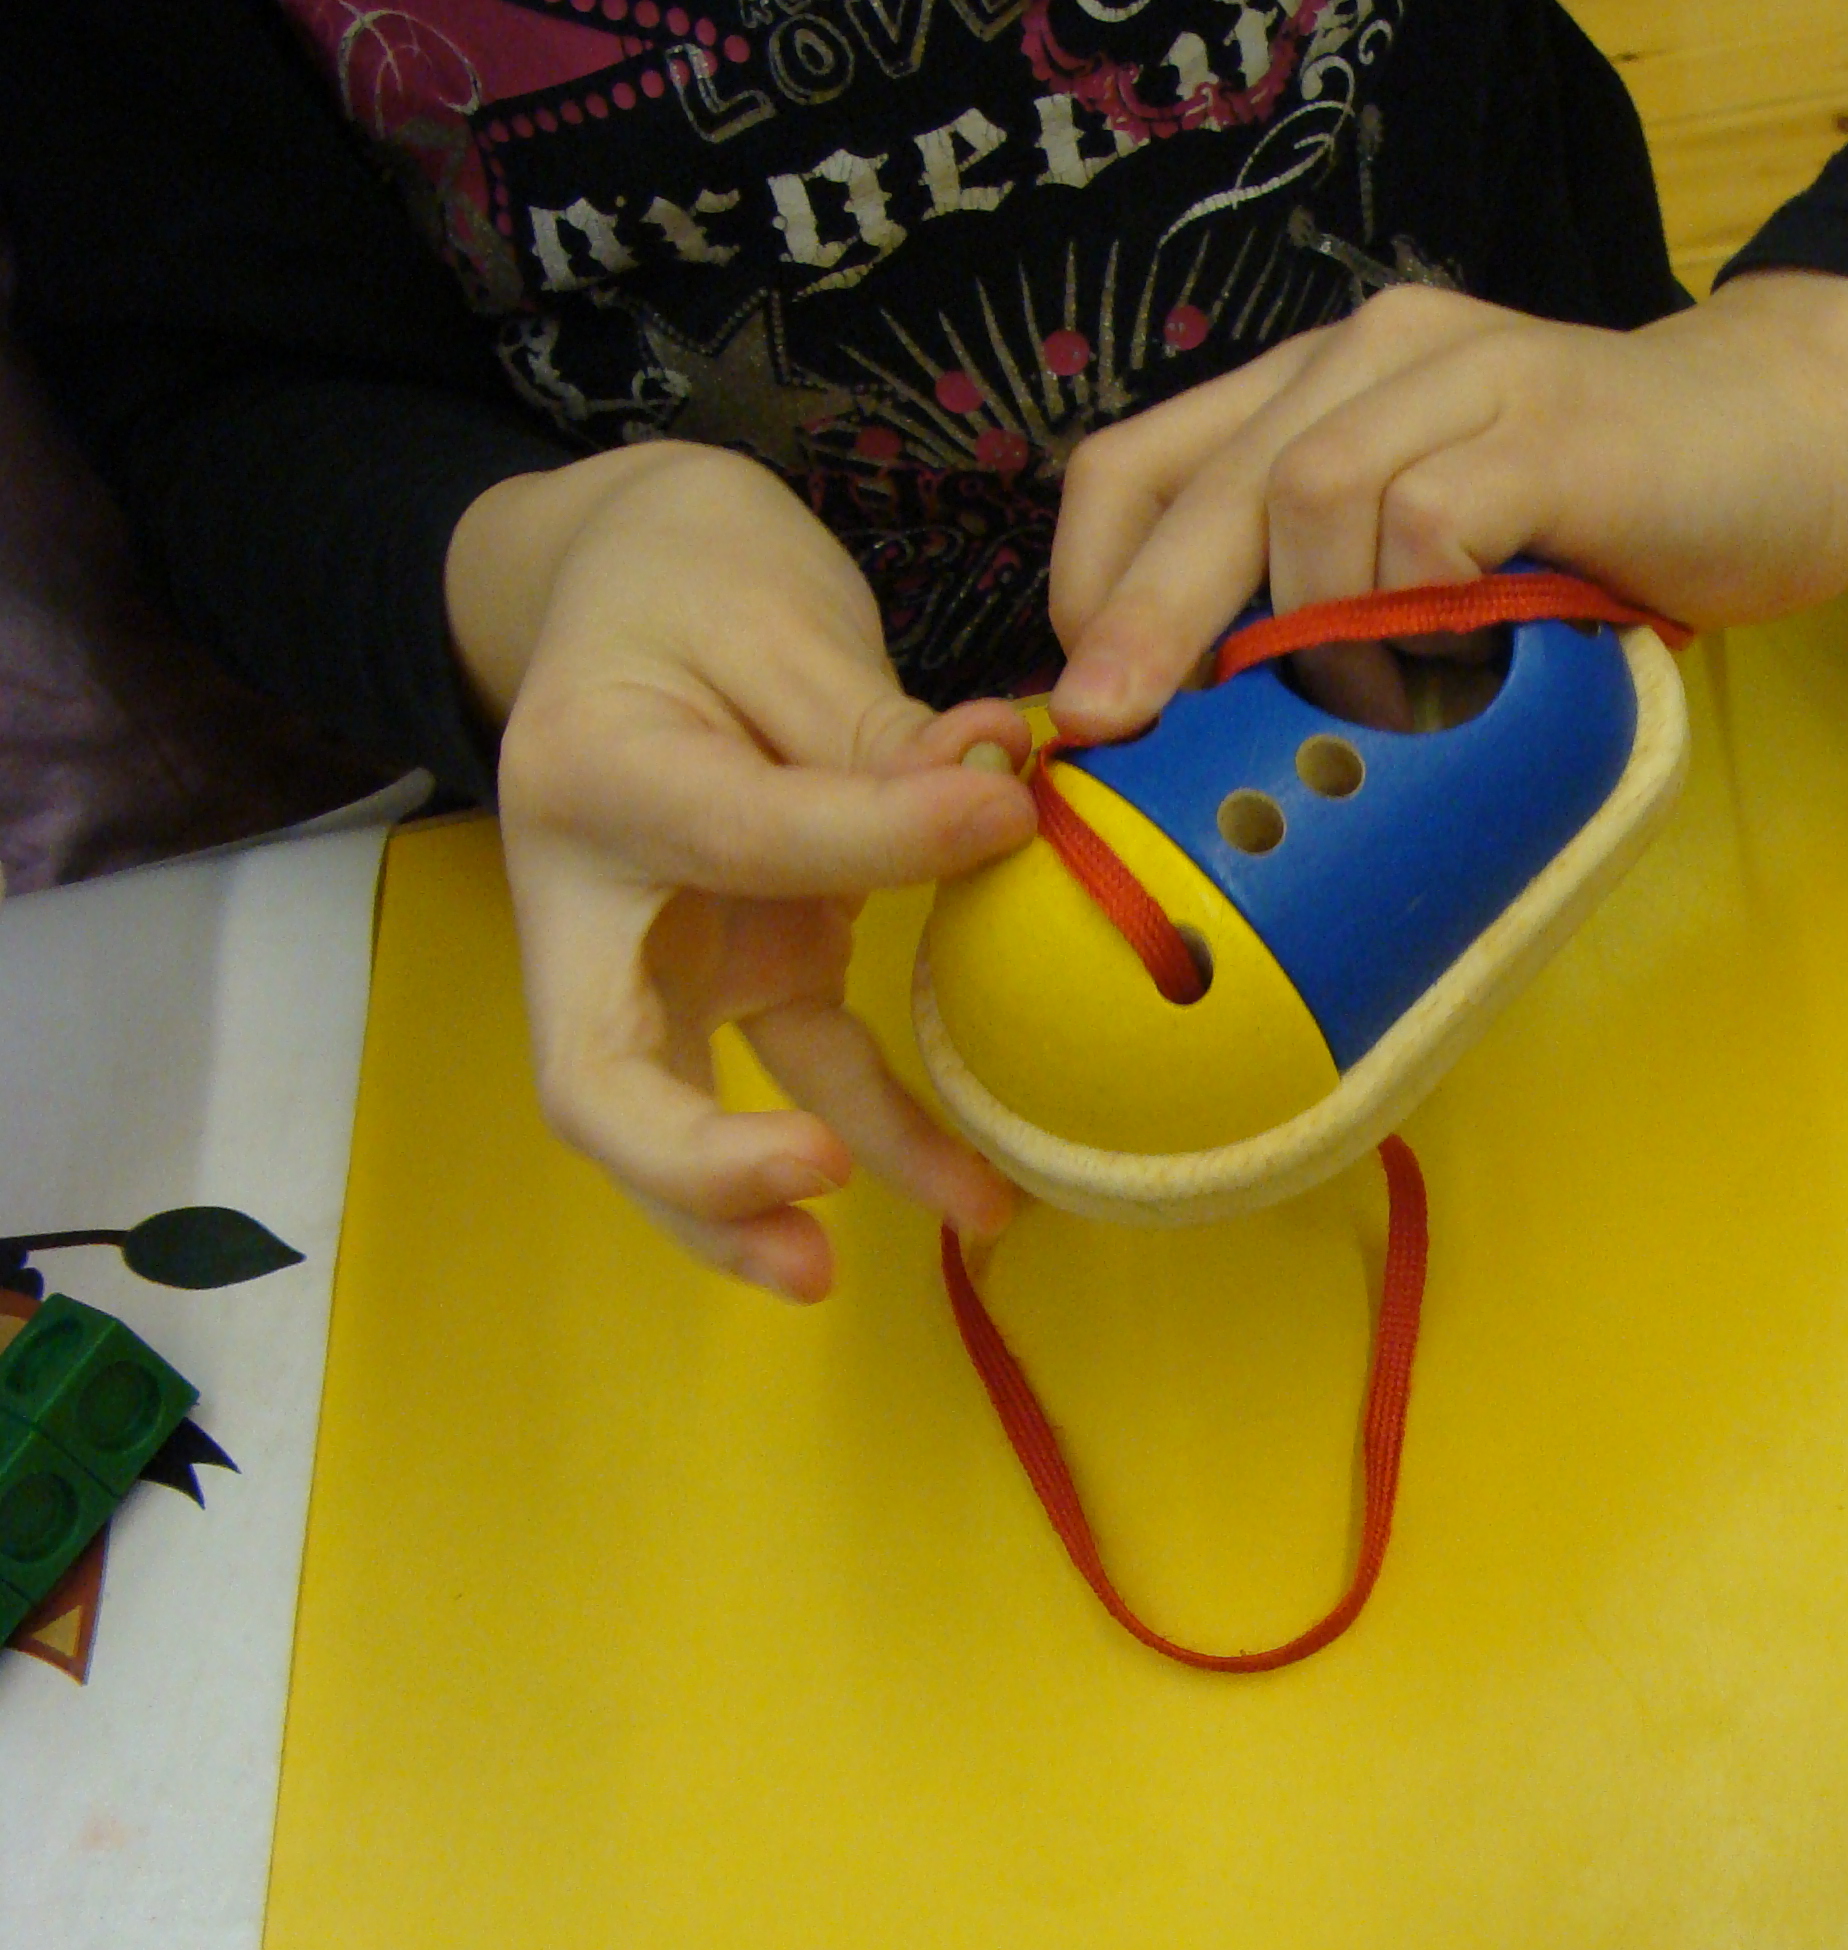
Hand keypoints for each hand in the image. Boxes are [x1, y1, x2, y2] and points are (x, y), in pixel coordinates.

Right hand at [448, 443, 1031, 1298]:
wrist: (627, 573)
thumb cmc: (691, 581)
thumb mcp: (774, 614)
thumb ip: (872, 726)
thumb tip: (1003, 794)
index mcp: (593, 775)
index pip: (737, 835)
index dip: (877, 838)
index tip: (1011, 805)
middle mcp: (597, 898)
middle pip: (600, 1077)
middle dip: (694, 1159)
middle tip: (809, 1182)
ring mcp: (670, 955)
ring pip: (685, 1116)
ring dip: (780, 1204)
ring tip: (923, 1235)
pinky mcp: (747, 969)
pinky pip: (808, 1074)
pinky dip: (882, 1135)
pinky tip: (980, 1190)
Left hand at [1043, 271, 1847, 740]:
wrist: (1792, 442)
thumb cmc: (1610, 525)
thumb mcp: (1442, 558)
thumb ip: (1341, 600)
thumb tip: (1212, 738)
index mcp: (1320, 386)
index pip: (1143, 463)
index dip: (1095, 583)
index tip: (1094, 707)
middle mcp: (1373, 358)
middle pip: (1210, 484)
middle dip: (1142, 620)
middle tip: (1110, 729)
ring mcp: (1466, 379)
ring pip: (1310, 496)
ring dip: (1312, 629)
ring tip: (1359, 716)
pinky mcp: (1550, 427)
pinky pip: (1430, 520)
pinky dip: (1415, 611)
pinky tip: (1451, 668)